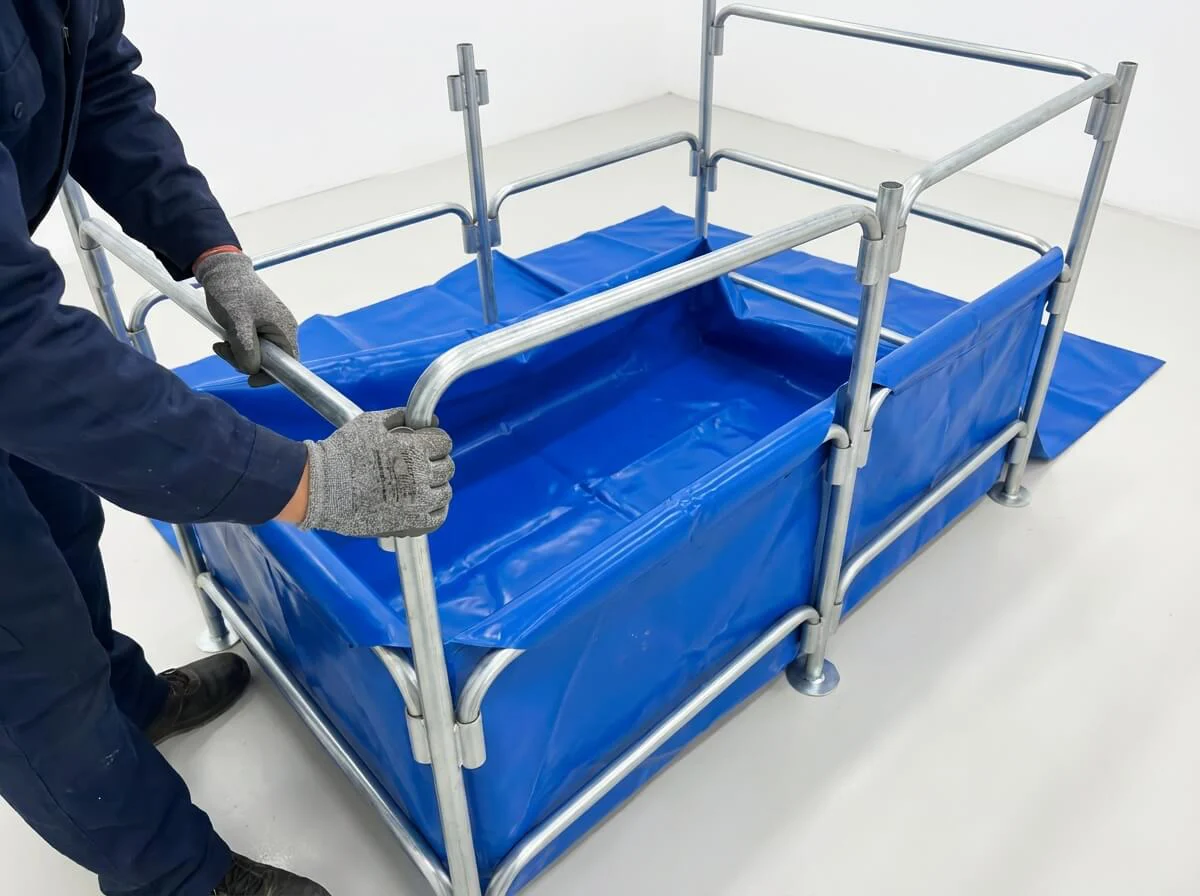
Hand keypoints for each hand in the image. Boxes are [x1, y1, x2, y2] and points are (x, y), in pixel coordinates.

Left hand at [195, 251, 298, 386]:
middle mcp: (282, 330)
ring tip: (220, 344)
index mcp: (284, 329)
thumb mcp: (237, 322)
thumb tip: (252, 370)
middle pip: (272, 361)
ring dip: (238, 355)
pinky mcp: (260, 326)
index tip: (250, 380)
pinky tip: (224, 339)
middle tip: (224, 352)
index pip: (289, 364)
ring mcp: (271, 328)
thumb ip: (246, 349)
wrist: (223, 270)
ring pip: (259, 354)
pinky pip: (253, 345)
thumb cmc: (232, 293)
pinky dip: (238, 346)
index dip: (271, 376)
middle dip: (247, 362)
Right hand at [299, 410, 454, 537]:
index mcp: (415, 449)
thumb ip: (400, 417)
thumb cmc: (342, 453)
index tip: (428, 442)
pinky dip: (435, 509)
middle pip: (447, 466)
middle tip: (422, 462)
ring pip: (445, 492)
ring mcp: (418, 502)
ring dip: (436, 485)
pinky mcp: (410, 523)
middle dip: (436, 461)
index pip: (444, 442)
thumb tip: (423, 418)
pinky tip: (425, 503)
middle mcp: (421, 476)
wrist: (321, 488)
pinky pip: (437, 517)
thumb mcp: (370, 423)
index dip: (436, 440)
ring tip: (422, 483)